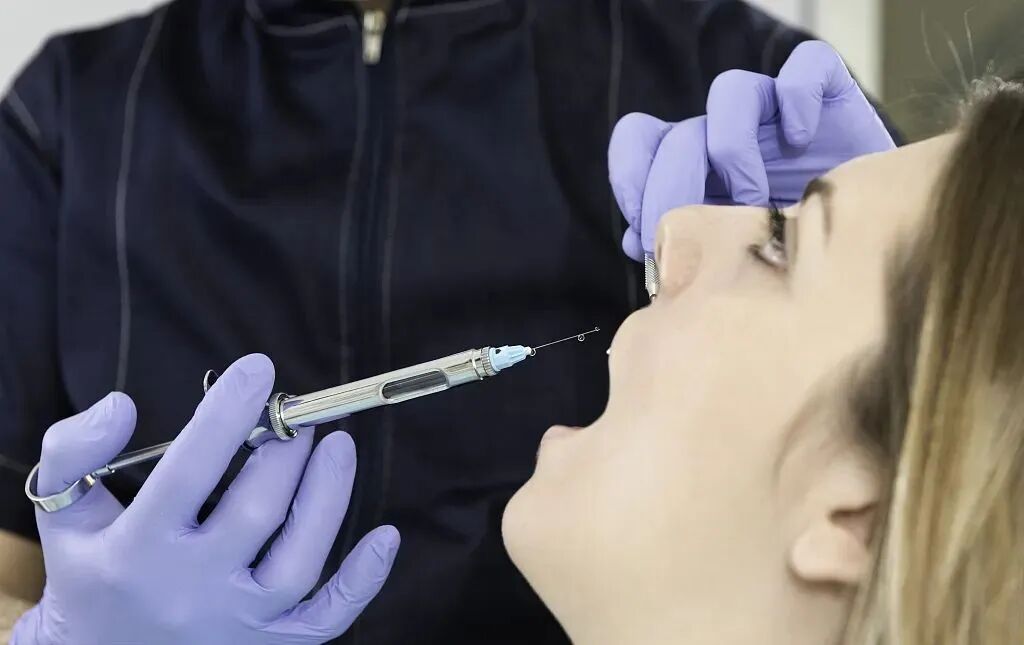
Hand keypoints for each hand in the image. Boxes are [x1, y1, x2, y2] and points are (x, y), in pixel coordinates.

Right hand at [12, 354, 398, 644]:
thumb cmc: (89, 572)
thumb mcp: (63, 511)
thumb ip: (75, 450)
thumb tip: (121, 405)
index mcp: (135, 550)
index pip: (190, 470)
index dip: (228, 413)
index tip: (258, 370)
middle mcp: (188, 590)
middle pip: (256, 510)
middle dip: (285, 451)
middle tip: (298, 415)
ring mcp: (234, 623)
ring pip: (300, 560)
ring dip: (328, 495)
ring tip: (338, 444)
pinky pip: (326, 618)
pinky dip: (363, 581)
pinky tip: (386, 535)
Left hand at [609, 41, 895, 260]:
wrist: (873, 249)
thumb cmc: (795, 258)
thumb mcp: (732, 262)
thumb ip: (686, 250)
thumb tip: (637, 244)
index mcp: (694, 165)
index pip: (637, 141)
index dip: (631, 178)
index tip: (646, 229)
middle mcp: (727, 133)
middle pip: (679, 133)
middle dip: (676, 185)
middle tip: (700, 234)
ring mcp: (775, 111)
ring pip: (730, 92)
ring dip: (732, 149)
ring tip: (756, 201)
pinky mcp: (828, 94)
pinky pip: (805, 65)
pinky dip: (798, 97)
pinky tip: (803, 142)